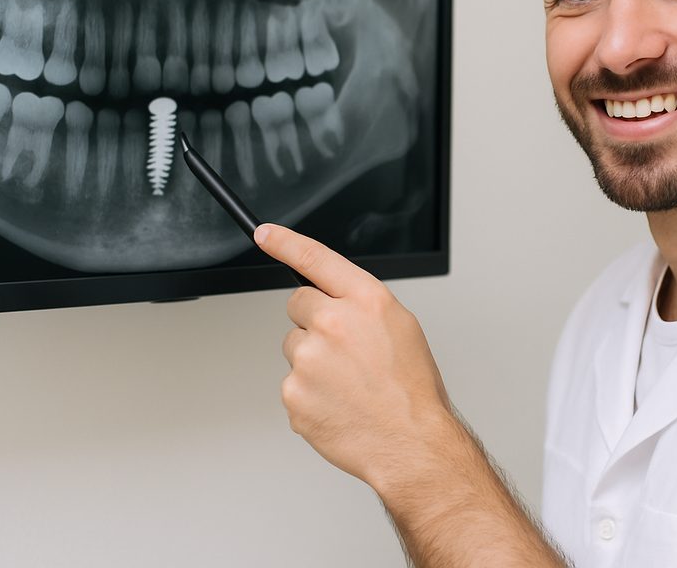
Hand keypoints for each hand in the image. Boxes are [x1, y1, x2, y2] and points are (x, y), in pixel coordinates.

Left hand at [254, 223, 452, 489]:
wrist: (410, 442)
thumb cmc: (411, 389)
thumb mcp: (401, 328)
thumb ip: (362, 306)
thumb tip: (333, 300)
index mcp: (365, 301)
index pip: (316, 259)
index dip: (286, 242)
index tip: (265, 234)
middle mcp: (333, 323)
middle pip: (299, 305)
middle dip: (314, 322)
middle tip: (344, 351)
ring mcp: (308, 360)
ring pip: (295, 347)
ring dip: (313, 362)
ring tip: (347, 385)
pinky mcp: (293, 393)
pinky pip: (293, 384)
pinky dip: (310, 395)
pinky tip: (338, 404)